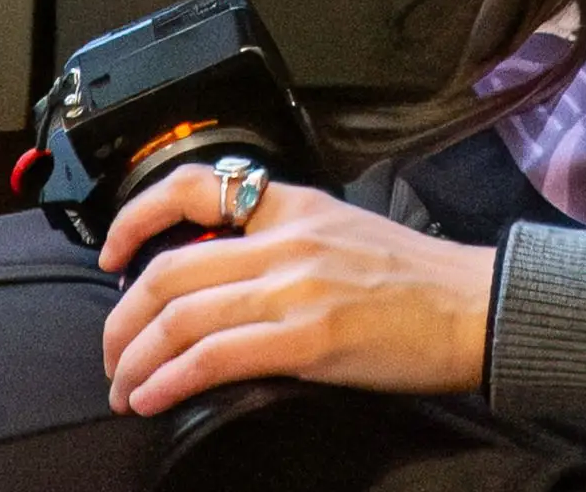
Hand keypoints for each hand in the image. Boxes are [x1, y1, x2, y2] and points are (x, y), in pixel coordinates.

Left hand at [95, 167, 495, 418]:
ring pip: (181, 316)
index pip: (192, 187)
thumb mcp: (339, 231)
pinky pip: (215, 357)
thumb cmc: (416, 280)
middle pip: (170, 270)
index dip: (135, 220)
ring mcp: (293, 288)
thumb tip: (221, 279)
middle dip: (122, 317)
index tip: (111, 257)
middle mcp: (284, 239)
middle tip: (110, 352)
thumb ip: (280, 242)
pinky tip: (152, 398)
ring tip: (123, 387)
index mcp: (291, 205)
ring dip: (137, 357)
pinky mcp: (307, 340)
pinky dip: (170, 380)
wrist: (474, 307)